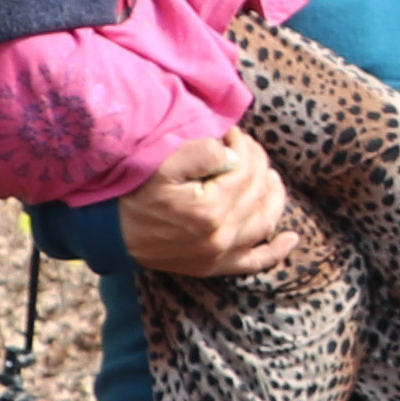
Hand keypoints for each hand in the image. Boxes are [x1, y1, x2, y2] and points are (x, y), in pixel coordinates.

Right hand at [117, 133, 300, 280]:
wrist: (107, 230)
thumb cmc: (132, 192)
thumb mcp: (162, 164)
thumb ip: (202, 153)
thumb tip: (232, 155)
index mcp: (210, 209)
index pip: (245, 170)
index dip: (242, 146)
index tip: (231, 133)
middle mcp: (221, 236)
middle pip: (257, 193)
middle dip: (257, 164)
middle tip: (247, 147)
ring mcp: (219, 255)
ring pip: (264, 223)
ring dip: (273, 197)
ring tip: (271, 177)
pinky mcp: (213, 266)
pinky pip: (254, 262)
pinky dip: (276, 250)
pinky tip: (292, 238)